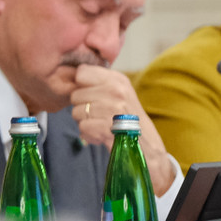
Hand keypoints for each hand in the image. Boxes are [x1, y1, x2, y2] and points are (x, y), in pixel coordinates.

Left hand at [67, 65, 175, 192]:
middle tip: (98, 115)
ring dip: (85, 122)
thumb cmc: (129, 119)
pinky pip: (81, 127)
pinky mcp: (105, 127)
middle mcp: (115, 91)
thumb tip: (73, 76)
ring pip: (75, 112)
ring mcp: (111, 109)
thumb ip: (99, 83)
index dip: (81, 85)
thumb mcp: (120, 93)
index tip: (90, 95)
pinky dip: (89, 135)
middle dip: (82, 107)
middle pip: (75, 95)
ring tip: (101, 125)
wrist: (147, 147)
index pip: (81, 72)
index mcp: (118, 79)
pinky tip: (101, 135)